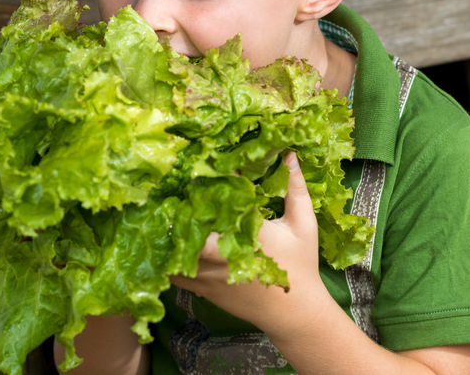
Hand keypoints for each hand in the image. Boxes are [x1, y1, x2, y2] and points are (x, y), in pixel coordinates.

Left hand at [169, 152, 333, 338]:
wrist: (293, 313)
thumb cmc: (300, 266)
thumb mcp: (303, 224)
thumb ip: (295, 188)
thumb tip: (290, 155)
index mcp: (247, 235)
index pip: (220, 201)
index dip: (208, 181)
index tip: (203, 163)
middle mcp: (221, 255)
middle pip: (186, 225)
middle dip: (180, 204)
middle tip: (177, 185)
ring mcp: (207, 274)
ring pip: (173, 248)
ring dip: (170, 227)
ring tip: (168, 206)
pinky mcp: (199, 287)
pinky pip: (171, 270)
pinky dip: (167, 253)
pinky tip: (168, 236)